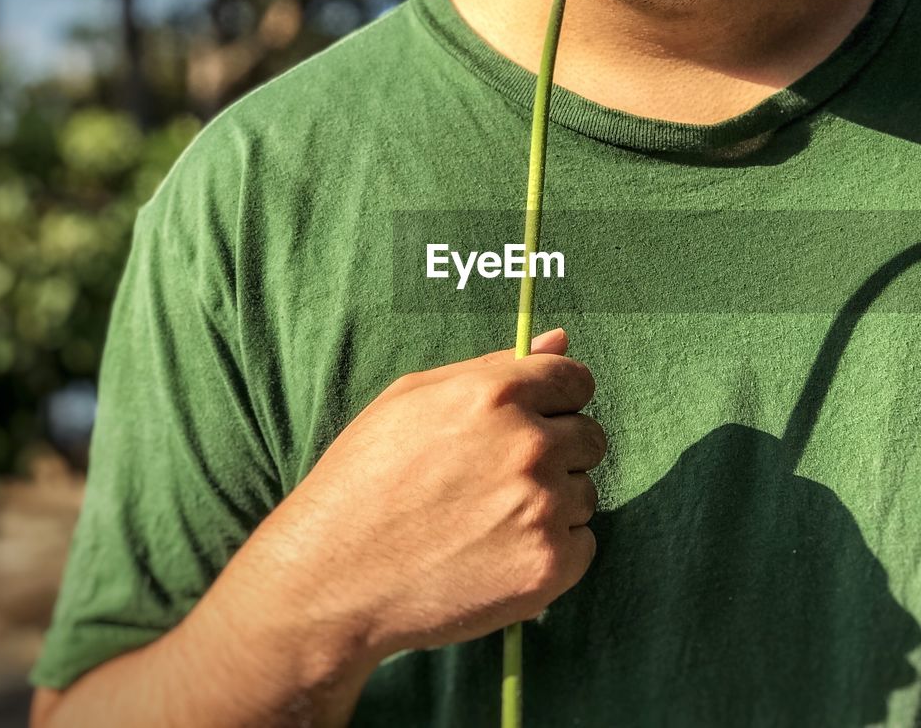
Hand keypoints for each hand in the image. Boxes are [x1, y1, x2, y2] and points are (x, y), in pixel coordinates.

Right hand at [251, 327, 603, 669]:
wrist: (331, 578)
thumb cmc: (363, 480)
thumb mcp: (413, 399)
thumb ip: (495, 366)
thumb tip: (560, 341)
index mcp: (497, 394)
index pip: (576, 381)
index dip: (557, 402)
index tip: (537, 422)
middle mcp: (528, 446)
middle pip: (589, 438)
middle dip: (556, 454)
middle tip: (499, 481)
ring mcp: (542, 508)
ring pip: (584, 494)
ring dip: (551, 505)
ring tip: (488, 521)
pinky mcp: (548, 566)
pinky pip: (581, 546)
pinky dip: (551, 552)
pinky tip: (498, 555)